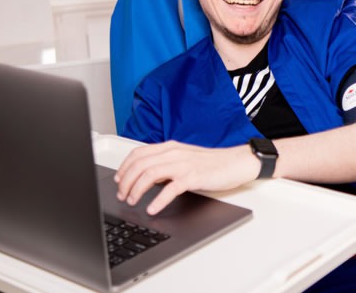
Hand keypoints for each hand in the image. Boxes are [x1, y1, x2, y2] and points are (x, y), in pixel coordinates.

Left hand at [114, 140, 257, 214]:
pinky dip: (158, 200)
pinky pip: (170, 188)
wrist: (237, 162)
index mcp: (170, 147)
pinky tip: (152, 208)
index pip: (138, 154)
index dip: (124, 168)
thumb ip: (167, 164)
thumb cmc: (213, 163)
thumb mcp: (185, 158)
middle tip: (123, 195)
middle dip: (126, 182)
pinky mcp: (194, 176)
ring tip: (132, 201)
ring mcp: (184, 164)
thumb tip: (148, 178)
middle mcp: (174, 153)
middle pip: (140, 165)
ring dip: (136, 190)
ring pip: (150, 174)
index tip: (119, 180)